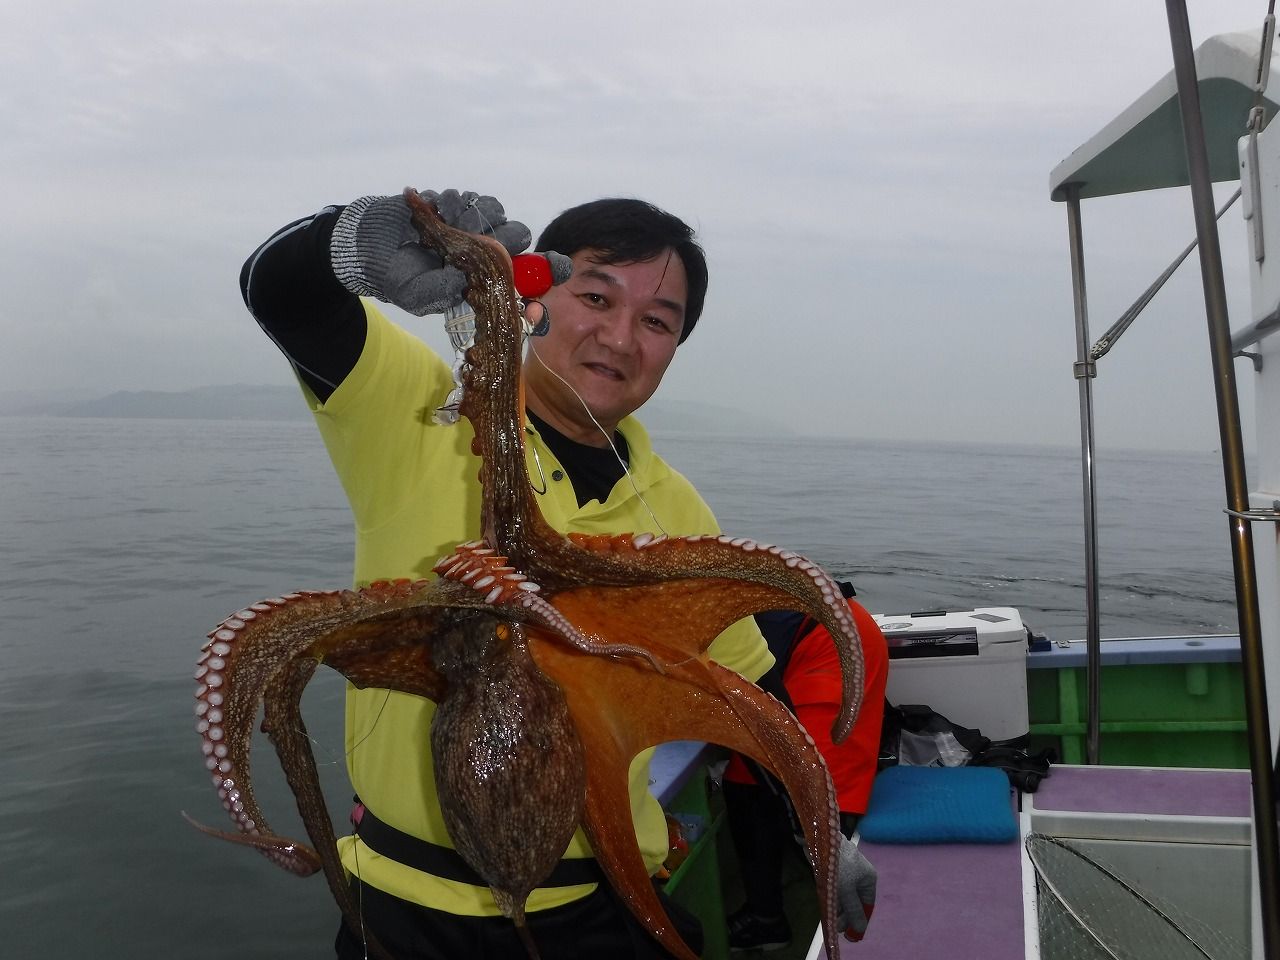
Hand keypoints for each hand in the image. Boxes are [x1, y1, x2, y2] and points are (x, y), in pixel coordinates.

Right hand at [330, 188, 532, 314]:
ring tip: (451, 229)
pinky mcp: (457, 202)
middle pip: (519, 236)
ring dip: (477, 219)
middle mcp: (487, 249)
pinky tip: (439, 212)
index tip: (560, 267)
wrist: (370, 246)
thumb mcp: (417, 296)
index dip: (549, 270)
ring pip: (497, 212)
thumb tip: (463, 280)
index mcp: (487, 279)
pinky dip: (457, 204)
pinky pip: (470, 198)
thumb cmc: (399, 278)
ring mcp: (473, 223)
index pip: (530, 275)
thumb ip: (440, 292)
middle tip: (485, 243)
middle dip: (508, 239)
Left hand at [835, 835, 875, 940]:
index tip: (851, 934)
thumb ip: (853, 910)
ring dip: (838, 908)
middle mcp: (859, 876)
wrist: (820, 839)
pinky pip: (836, 887)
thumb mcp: (847, 890)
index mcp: (868, 879)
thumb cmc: (838, 866)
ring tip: (831, 920)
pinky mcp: (834, 869)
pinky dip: (833, 897)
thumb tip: (860, 928)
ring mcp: (846, 872)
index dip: (859, 920)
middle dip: (847, 915)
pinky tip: (827, 906)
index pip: (867, 905)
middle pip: (855, 901)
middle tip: (837, 928)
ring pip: (844, 895)